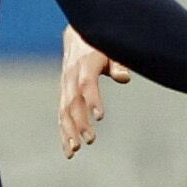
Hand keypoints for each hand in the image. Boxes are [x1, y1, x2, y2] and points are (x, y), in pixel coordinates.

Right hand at [55, 26, 129, 157]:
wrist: (78, 35)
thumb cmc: (101, 43)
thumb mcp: (111, 48)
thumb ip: (118, 63)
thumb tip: (124, 78)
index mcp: (85, 63)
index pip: (87, 83)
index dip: (92, 99)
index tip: (100, 117)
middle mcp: (71, 76)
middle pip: (73, 102)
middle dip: (80, 122)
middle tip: (90, 140)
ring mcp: (65, 86)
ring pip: (63, 111)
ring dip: (68, 132)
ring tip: (75, 151)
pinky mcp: (63, 94)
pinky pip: (62, 115)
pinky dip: (64, 132)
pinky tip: (69, 149)